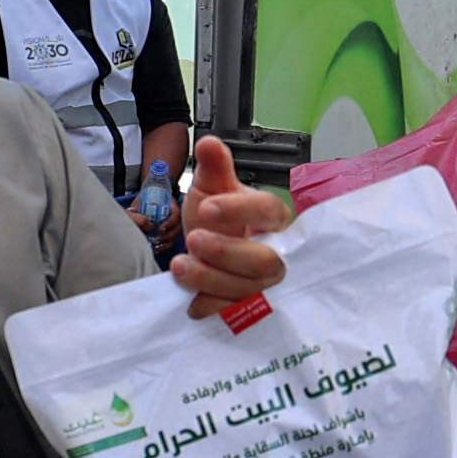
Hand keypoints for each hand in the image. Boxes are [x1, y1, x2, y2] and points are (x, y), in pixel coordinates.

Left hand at [171, 135, 290, 314]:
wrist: (203, 251)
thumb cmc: (216, 218)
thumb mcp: (211, 189)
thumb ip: (213, 168)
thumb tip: (209, 143)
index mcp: (270, 217)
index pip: (268, 210)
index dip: (240, 210)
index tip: (208, 207)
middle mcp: (276, 251)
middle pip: (266, 260)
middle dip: (227, 252)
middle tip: (194, 240)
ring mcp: (264, 284)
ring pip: (249, 289)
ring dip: (212, 278)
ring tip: (180, 267)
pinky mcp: (249, 307)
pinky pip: (236, 314)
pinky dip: (213, 307)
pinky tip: (192, 303)